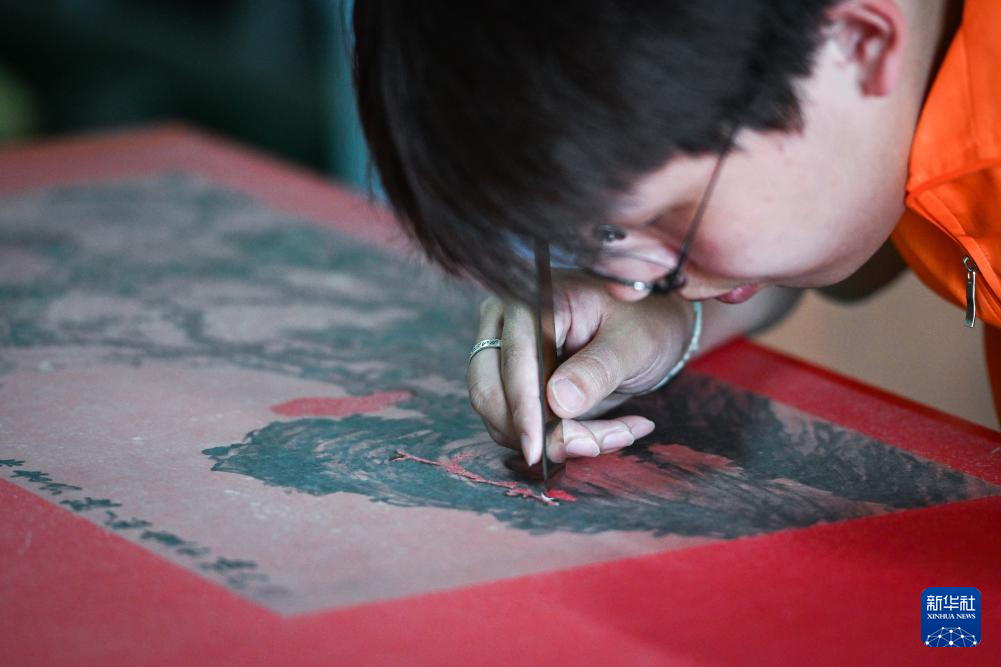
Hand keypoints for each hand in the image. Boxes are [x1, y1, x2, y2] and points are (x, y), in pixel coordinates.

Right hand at [466, 273, 695, 464]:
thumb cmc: (645, 322)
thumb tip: (557, 402)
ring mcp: (505, 354)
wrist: (652, 325)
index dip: (523, 407)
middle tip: (592, 445)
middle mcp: (506, 324)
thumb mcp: (634, 344)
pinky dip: (557, 439)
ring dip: (553, 439)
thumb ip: (598, 370)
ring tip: (614, 434)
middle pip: (491, 391)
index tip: (536, 448)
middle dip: (537, 431)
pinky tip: (604, 433)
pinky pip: (518, 425)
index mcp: (533, 301)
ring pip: (502, 416)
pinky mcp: (515, 384)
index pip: (513, 359)